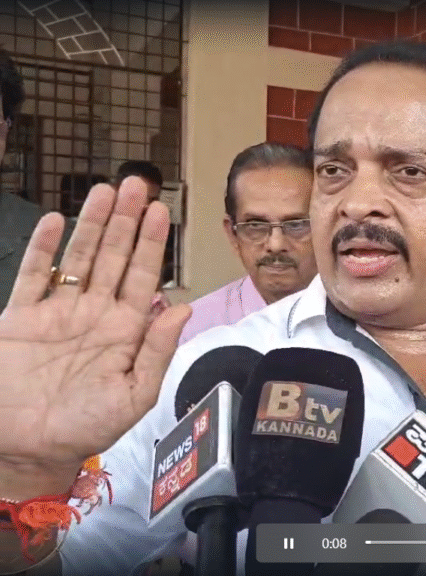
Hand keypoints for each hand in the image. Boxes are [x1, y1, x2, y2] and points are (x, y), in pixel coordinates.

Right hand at [0, 178, 189, 498]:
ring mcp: (58, 313)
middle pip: (115, 257)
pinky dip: (44, 248)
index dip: (152, 244)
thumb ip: (158, 350)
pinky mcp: (21, 318)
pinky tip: (57, 221)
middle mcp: (95, 314)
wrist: (27, 450)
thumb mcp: (133, 395)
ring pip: (79, 258)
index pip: (145, 277)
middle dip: (127, 222)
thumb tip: (184, 308)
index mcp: (126, 331)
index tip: (162, 211)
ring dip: (92, 224)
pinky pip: (33, 275)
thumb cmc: (85, 429)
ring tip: (106, 191)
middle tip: (137, 185)